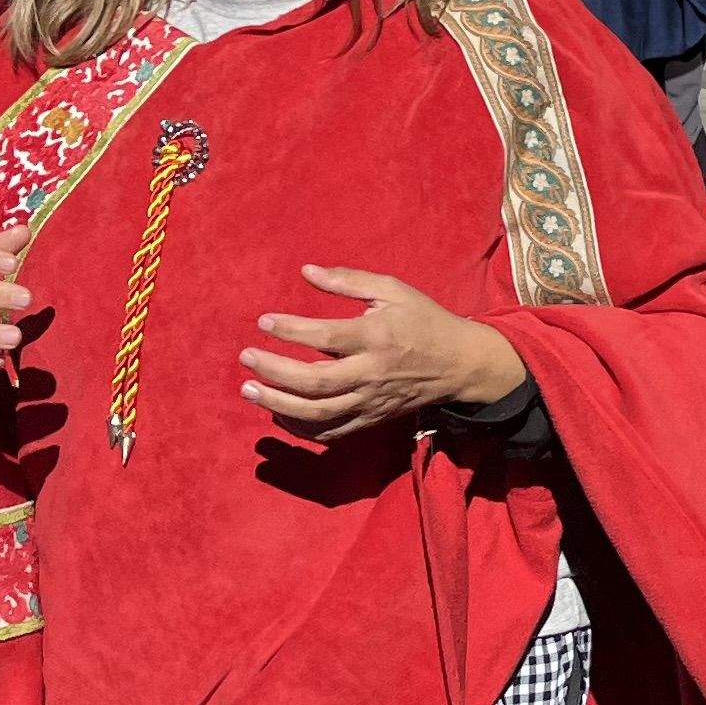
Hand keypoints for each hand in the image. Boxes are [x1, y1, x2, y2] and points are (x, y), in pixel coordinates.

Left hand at [241, 265, 525, 442]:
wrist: (460, 363)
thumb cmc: (423, 320)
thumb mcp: (393, 289)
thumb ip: (349, 280)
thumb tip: (306, 272)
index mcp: (376, 337)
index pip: (325, 337)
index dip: (290, 330)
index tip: (263, 321)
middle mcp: (371, 373)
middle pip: (315, 381)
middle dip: (274, 372)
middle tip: (246, 358)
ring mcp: (371, 401)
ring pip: (318, 413)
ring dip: (278, 405)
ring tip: (250, 390)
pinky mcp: (372, 418)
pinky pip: (331, 432)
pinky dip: (301, 429)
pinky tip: (279, 415)